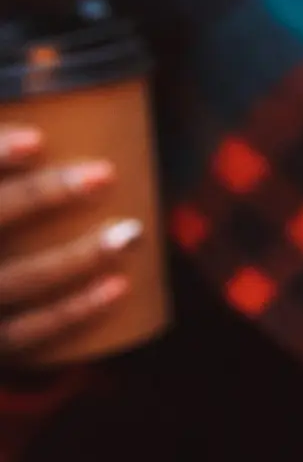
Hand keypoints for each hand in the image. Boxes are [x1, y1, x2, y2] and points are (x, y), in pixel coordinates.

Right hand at [0, 125, 144, 355]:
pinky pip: (29, 332)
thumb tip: (52, 129)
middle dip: (42, 197)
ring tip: (131, 232)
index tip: (38, 140)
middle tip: (104, 174)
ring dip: (77, 258)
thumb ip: (11, 174)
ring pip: (17, 281)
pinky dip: (75, 311)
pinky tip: (119, 287)